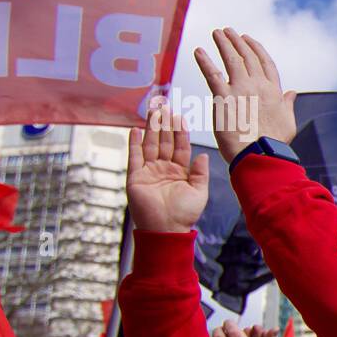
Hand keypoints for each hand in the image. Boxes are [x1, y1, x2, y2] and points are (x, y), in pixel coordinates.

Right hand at [127, 102, 209, 232]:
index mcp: (180, 172)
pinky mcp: (135, 177)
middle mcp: (163, 169)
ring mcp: (149, 172)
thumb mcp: (199, 191)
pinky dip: (134, 143)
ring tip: (152, 112)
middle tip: (164, 107)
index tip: (180, 117)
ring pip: (149, 145)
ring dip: (150, 129)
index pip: (180, 147)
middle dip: (164, 125)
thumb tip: (202, 154)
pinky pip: (134, 157)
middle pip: (163, 142)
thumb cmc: (184, 214)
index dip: (180, 133)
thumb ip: (200, 172)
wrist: (166, 229)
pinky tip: (136, 130)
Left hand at [194, 27, 298, 163]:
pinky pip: (211, 74)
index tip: (248, 39)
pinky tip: (198, 51)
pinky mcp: (223, 97)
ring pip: (231, 59)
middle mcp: (258, 85)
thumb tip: (293, 92)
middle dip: (237, 41)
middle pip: (247, 56)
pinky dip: (204, 61)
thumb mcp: (288, 122)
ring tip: (217, 33)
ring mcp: (240, 89)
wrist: (261, 154)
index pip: (265, 63)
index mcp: (273, 91)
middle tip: (228, 31)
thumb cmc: (275, 143)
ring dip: (224, 43)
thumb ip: (288, 104)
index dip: (256, 48)